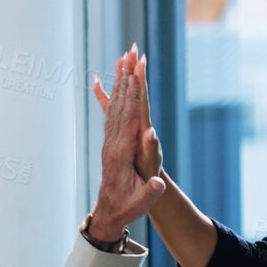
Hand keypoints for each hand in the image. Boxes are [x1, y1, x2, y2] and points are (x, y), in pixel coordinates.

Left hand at [87, 45, 166, 239]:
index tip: (136, 73)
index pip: (128, 117)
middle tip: (130, 52)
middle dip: (126, 77)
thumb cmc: (127, 207)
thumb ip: (149, 193)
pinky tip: (108, 81)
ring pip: (114, 105)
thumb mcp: (141, 203)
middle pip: (120, 104)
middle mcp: (113, 142)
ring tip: (123, 58)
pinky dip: (112, 95)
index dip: (133, 95)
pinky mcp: (110, 143)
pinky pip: (111, 114)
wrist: (108, 213)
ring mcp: (109, 142)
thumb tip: (158, 183)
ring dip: (119, 81)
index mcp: (121, 153)